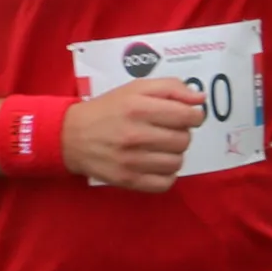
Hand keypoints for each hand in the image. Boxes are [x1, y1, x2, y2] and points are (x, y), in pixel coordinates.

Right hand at [64, 78, 204, 191]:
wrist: (72, 135)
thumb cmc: (108, 109)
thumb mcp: (135, 88)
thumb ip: (170, 87)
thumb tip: (200, 99)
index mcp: (139, 108)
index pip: (187, 116)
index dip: (194, 116)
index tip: (187, 116)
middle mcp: (136, 135)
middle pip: (184, 140)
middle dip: (181, 134)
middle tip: (167, 130)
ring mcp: (132, 161)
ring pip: (177, 162)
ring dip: (174, 154)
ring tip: (160, 147)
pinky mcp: (128, 181)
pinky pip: (166, 183)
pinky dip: (166, 174)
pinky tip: (155, 163)